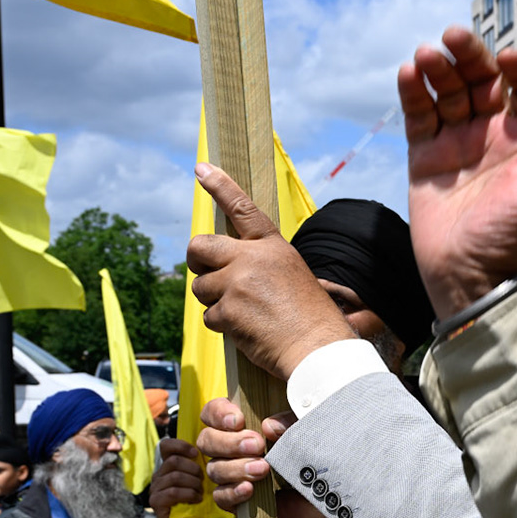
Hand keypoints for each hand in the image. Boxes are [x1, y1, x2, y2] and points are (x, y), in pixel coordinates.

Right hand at [150, 438, 206, 517]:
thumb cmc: (200, 502)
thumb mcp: (202, 480)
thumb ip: (200, 466)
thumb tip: (208, 449)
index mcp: (168, 467)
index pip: (166, 446)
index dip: (180, 445)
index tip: (196, 453)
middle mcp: (159, 475)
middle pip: (173, 461)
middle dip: (193, 469)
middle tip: (203, 481)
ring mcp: (155, 489)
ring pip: (175, 476)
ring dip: (193, 483)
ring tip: (200, 492)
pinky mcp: (156, 502)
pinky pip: (173, 492)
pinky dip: (188, 494)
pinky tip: (196, 499)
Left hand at [187, 165, 354, 379]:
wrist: (318, 348)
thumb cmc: (311, 319)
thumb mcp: (293, 276)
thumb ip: (261, 266)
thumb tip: (226, 270)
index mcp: (273, 247)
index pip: (241, 209)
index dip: (219, 186)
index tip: (202, 169)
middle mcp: (252, 259)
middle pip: (200, 246)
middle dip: (197, 261)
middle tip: (208, 274)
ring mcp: (237, 284)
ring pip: (200, 287)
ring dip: (214, 301)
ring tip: (243, 314)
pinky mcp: (228, 310)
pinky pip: (209, 316)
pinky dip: (223, 326)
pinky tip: (247, 331)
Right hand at [192, 399, 326, 517]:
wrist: (324, 499)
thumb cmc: (312, 458)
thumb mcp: (307, 432)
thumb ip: (291, 421)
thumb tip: (269, 426)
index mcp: (243, 426)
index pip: (213, 412)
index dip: (218, 413)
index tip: (238, 420)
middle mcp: (232, 449)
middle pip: (206, 440)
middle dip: (228, 442)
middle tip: (257, 445)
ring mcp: (232, 475)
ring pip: (214, 468)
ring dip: (236, 468)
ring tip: (263, 469)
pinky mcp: (236, 500)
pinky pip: (220, 496)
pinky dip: (233, 492)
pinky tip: (249, 489)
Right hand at [399, 27, 516, 316]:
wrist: (468, 276)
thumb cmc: (513, 239)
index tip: (506, 60)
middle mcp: (494, 133)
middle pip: (483, 79)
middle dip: (469, 56)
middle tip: (453, 37)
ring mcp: (458, 141)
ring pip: (449, 91)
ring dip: (438, 68)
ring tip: (425, 56)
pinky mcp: (426, 154)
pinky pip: (419, 114)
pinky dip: (413, 92)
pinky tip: (408, 74)